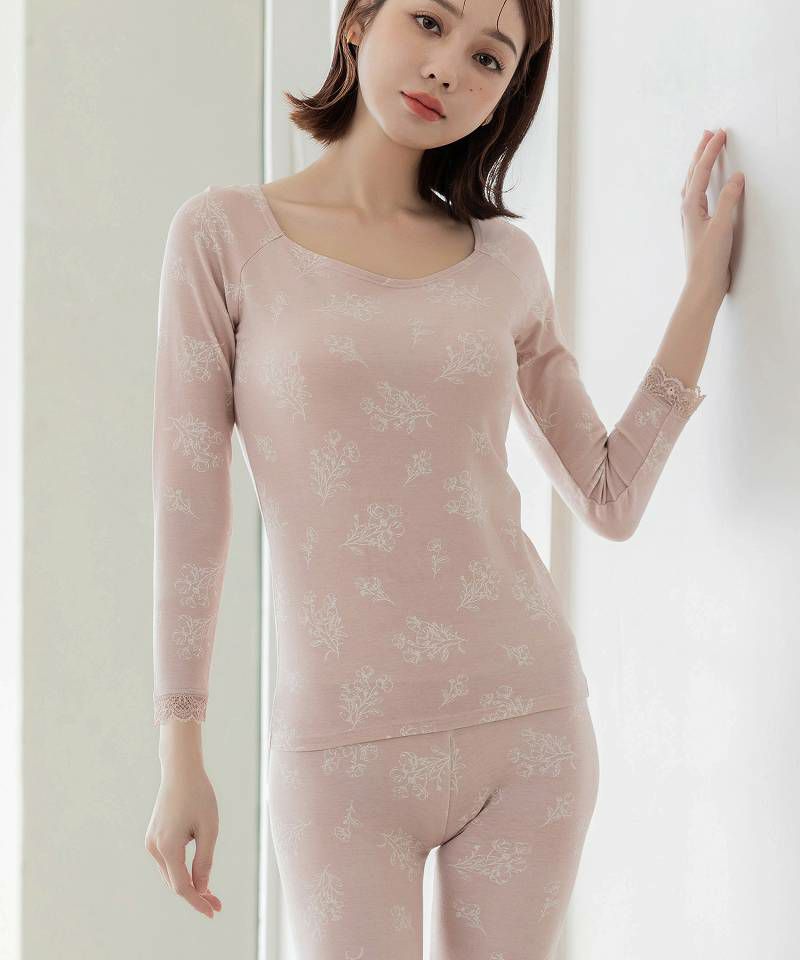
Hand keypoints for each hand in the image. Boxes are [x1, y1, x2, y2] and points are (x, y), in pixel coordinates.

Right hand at [144, 763, 221, 918]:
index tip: (213, 912)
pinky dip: (181, 872)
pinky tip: (196, 876)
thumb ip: (204, 860)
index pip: (182, 886)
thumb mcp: (209, 828)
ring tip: (211, 893)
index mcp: (168, 847)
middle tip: (217, 904)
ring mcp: (151, 843)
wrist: (180, 772)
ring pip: (170, 874)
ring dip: (188, 884)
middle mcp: (154, 848)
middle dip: (196, 895)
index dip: (198, 901)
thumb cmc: (199, 796)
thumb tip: (202, 888)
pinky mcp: (153, 837)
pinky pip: (167, 862)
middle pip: (175, 883)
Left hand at [681, 128, 744, 306]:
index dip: (711, 151)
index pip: (702, 171)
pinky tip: (702, 185)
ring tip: (704, 151)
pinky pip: (696, 196)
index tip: (720, 133)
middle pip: (693, 174)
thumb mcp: (722, 226)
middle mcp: (687, 210)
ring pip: (692, 184)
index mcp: (691, 206)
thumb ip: (729, 200)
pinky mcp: (697, 226)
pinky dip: (699, 183)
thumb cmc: (709, 259)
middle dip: (701, 152)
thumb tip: (736, 177)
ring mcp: (690, 218)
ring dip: (698, 165)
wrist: (702, 284)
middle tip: (709, 133)